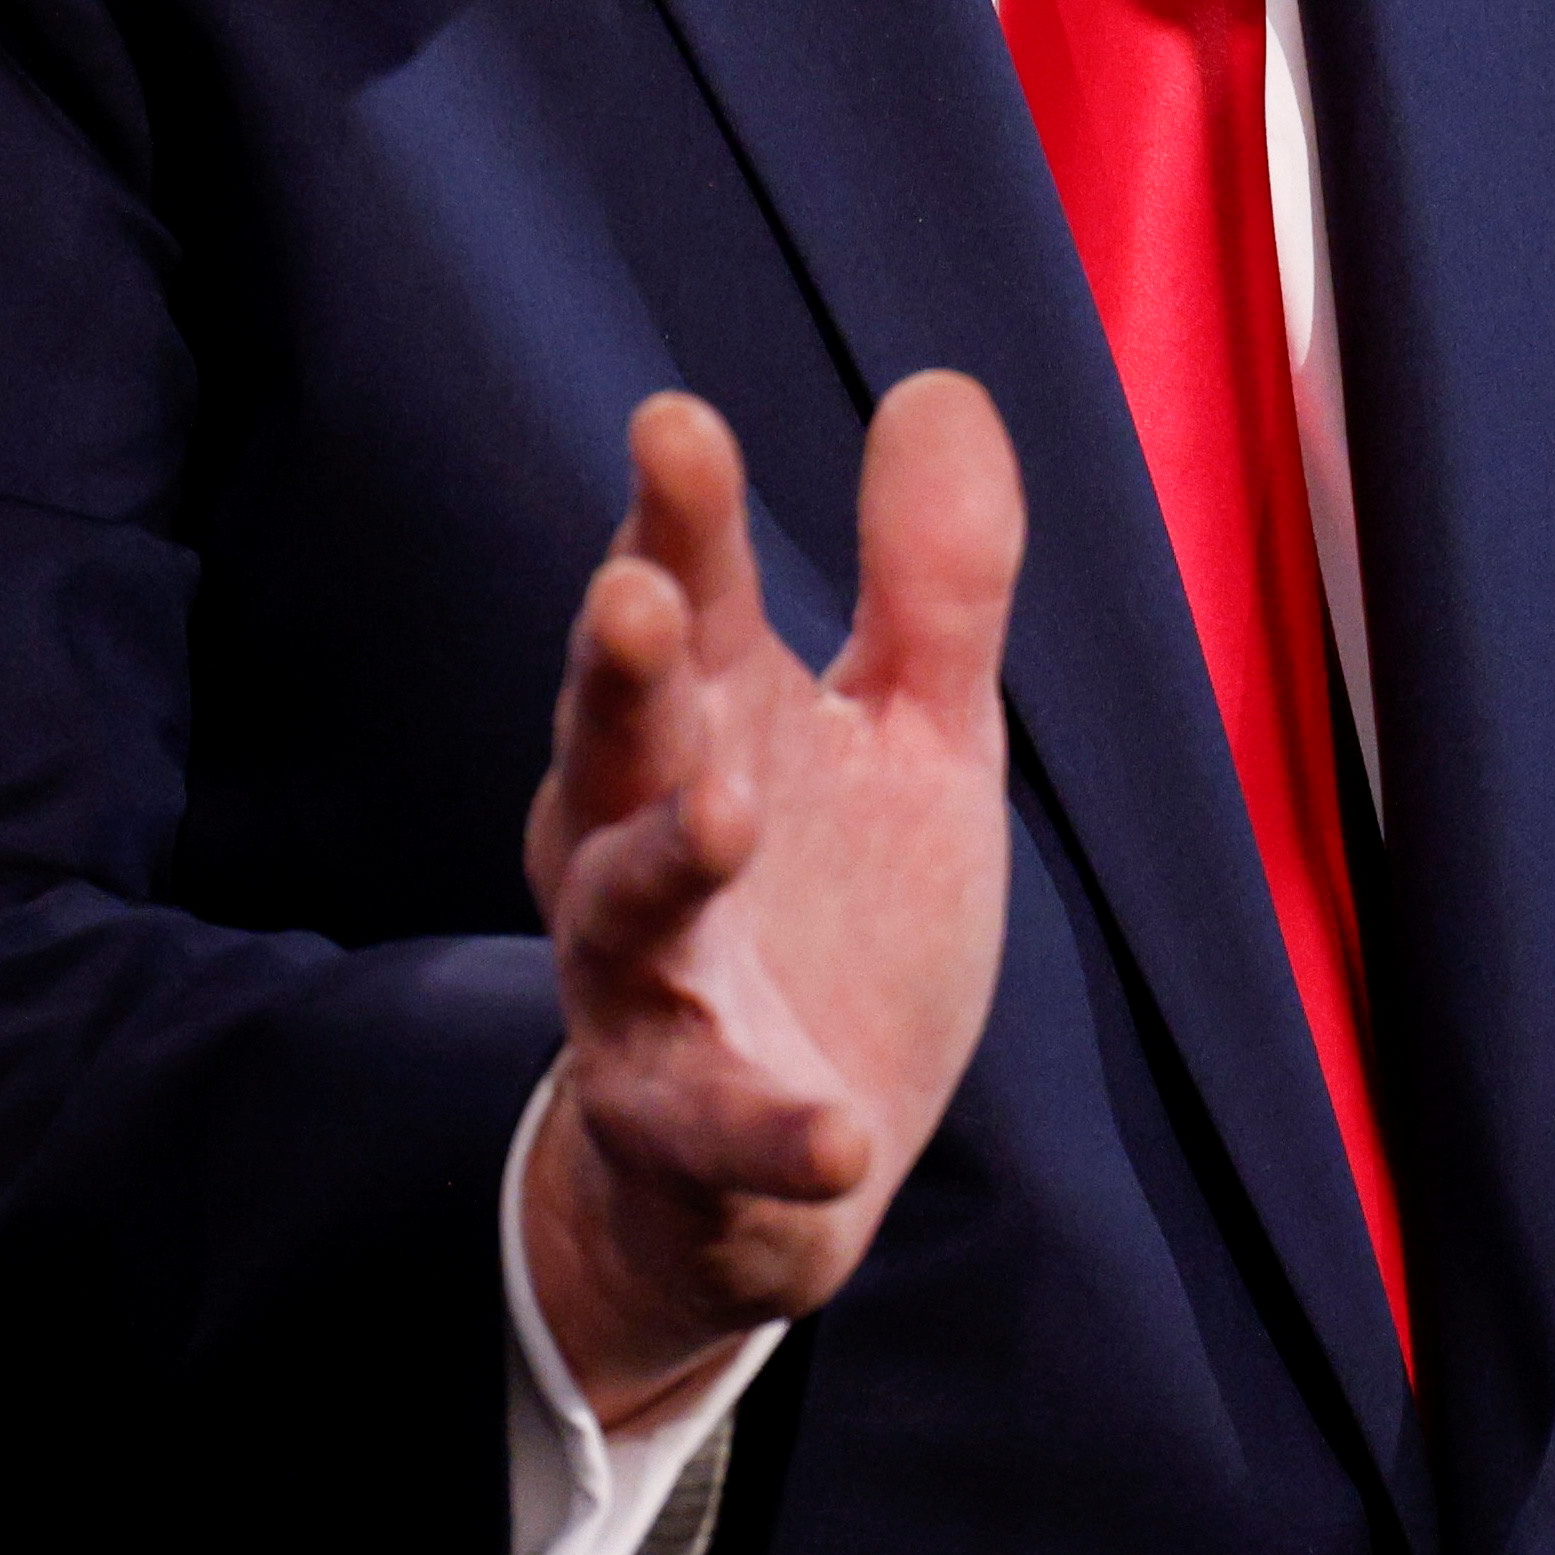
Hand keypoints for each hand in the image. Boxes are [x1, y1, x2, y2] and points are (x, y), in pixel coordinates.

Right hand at [520, 380, 1023, 1424]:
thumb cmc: (834, 912)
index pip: (689, 602)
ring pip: (622, 919)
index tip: (675, 423)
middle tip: (635, 593)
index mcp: (708, 729)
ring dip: (665, 861)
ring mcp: (649, 993)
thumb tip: (941, 384)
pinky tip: (839, 1132)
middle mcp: (639, 844)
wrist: (764, 1169)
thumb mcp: (912, 737)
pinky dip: (771, 1132)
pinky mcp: (685, 1133)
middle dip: (621, 670)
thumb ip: (932, 584)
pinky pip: (715, 1132)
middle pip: (613, 741)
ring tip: (723, 812)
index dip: (677, 518)